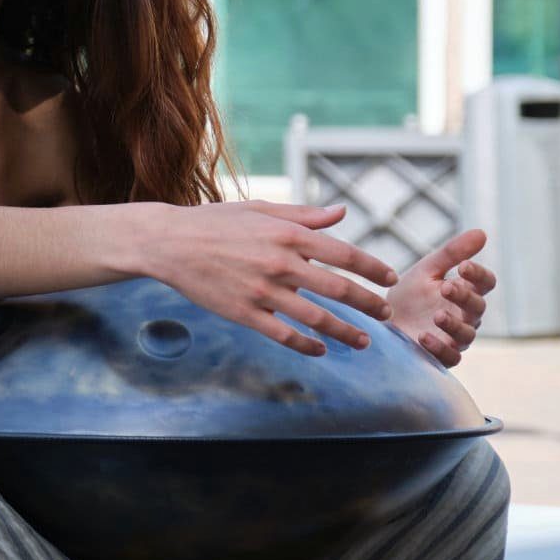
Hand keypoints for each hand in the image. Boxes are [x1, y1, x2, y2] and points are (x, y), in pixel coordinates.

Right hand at [148, 201, 400, 356]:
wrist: (169, 243)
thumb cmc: (214, 222)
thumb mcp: (261, 209)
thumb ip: (304, 215)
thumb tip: (341, 213)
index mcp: (288, 234)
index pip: (344, 254)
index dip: (372, 268)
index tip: (389, 278)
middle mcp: (281, 263)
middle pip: (339, 289)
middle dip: (369, 304)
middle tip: (386, 313)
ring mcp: (263, 291)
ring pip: (317, 318)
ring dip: (346, 332)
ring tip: (364, 342)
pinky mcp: (244, 312)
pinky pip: (284, 334)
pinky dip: (307, 345)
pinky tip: (320, 350)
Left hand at [387, 229, 495, 367]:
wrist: (379, 324)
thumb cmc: (408, 296)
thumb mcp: (426, 271)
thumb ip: (451, 253)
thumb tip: (482, 232)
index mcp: (464, 292)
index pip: (485, 283)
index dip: (479, 274)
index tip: (463, 266)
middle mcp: (465, 316)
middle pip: (478, 307)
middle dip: (464, 296)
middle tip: (447, 287)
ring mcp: (454, 338)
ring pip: (467, 334)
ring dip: (453, 324)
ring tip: (437, 315)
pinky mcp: (440, 357)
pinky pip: (450, 356)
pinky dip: (439, 347)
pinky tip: (424, 337)